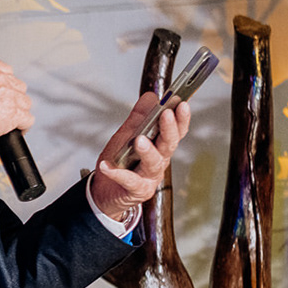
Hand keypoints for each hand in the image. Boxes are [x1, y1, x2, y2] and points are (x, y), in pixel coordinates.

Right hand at [0, 55, 32, 140]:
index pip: (6, 70)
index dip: (5, 84)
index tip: (2, 91)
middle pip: (17, 87)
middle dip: (12, 98)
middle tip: (3, 108)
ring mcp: (9, 95)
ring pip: (24, 103)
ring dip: (18, 112)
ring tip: (8, 120)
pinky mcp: (14, 113)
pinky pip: (27, 120)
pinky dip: (22, 126)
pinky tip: (15, 130)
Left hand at [89, 92, 190, 220]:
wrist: (105, 191)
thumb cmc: (120, 162)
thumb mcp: (127, 135)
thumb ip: (139, 117)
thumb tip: (151, 96)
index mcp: (160, 146)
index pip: (176, 131)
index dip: (181, 118)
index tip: (181, 104)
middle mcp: (159, 161)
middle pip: (169, 145)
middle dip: (169, 129)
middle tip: (166, 114)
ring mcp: (149, 177)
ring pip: (153, 163)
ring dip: (148, 151)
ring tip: (139, 140)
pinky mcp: (137, 190)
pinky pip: (128, 180)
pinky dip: (117, 173)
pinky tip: (107, 166)